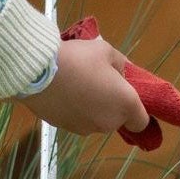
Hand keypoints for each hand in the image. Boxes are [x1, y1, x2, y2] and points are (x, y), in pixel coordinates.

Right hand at [28, 34, 149, 136]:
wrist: (38, 72)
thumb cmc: (78, 59)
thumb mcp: (105, 50)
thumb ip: (121, 63)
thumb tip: (123, 72)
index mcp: (124, 104)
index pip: (141, 122)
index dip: (137, 112)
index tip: (126, 97)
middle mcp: (107, 123)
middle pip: (115, 120)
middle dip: (110, 104)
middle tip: (98, 82)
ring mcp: (84, 128)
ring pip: (94, 121)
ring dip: (90, 108)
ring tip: (76, 85)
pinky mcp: (64, 128)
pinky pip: (75, 120)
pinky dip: (72, 110)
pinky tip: (62, 92)